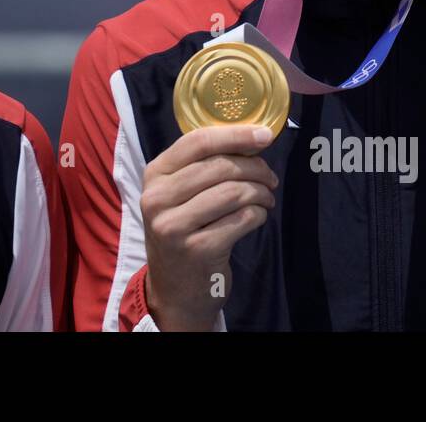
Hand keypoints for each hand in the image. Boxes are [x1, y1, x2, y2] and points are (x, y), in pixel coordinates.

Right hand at [141, 124, 277, 330]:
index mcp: (154, 175)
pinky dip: (258, 215)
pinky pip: (242, 220)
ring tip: (266, 198)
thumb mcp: (178, 196)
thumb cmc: (184, 232)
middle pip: (220, 166)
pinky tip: (257, 218)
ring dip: (260, 193)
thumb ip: (204, 166)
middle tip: (270, 177)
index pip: (197, 142)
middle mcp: (158, 199)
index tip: (265, 135)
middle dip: (255, 168)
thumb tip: (252, 138)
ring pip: (234, 192)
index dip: (235, 135)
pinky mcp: (198, 250)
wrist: (174, 291)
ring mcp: (175, 226)